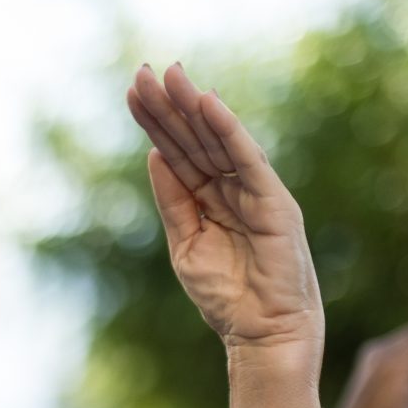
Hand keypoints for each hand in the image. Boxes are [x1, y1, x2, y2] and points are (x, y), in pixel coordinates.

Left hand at [127, 64, 319, 360]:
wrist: (262, 335)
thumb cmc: (227, 298)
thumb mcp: (186, 244)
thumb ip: (174, 201)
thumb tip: (155, 154)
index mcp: (211, 199)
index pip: (179, 152)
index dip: (157, 122)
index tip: (132, 91)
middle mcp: (234, 188)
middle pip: (195, 139)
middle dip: (169, 106)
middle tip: (143, 71)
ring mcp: (256, 192)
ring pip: (219, 141)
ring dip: (194, 107)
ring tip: (170, 75)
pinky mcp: (275, 202)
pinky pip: (248, 159)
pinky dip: (229, 130)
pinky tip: (208, 103)